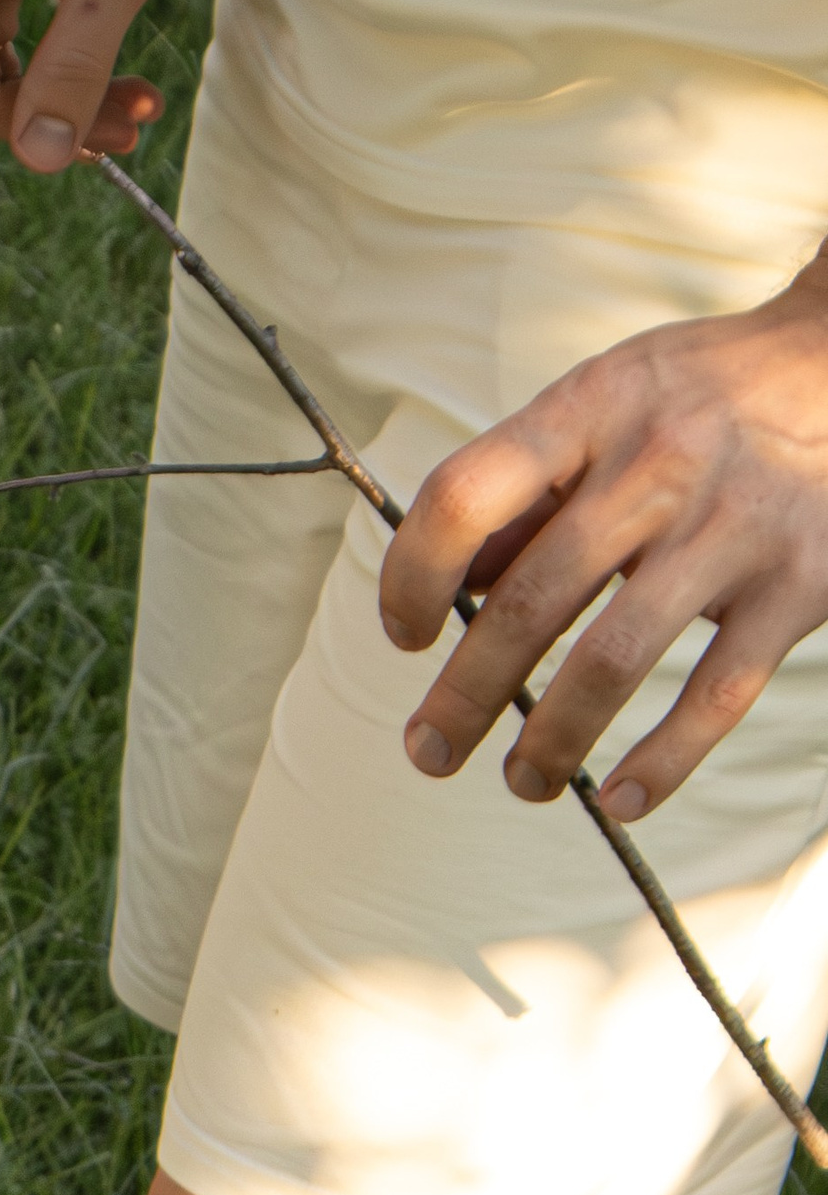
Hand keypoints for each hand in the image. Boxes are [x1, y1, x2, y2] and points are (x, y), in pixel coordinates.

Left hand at [381, 262, 827, 820]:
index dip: (412, 576)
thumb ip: (526, 488)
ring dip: (552, 741)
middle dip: (464, 696)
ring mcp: (734, 528)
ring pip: (613, 661)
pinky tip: (622, 798)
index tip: (407, 634)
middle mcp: (659, 466)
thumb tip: (450, 587)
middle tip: (428, 752)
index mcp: (591, 411)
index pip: (464, 497)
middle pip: (530, 601)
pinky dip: (664, 760)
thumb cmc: (704, 395)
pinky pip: (717, 693)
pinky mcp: (801, 584)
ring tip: (523, 782)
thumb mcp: (606, 401)